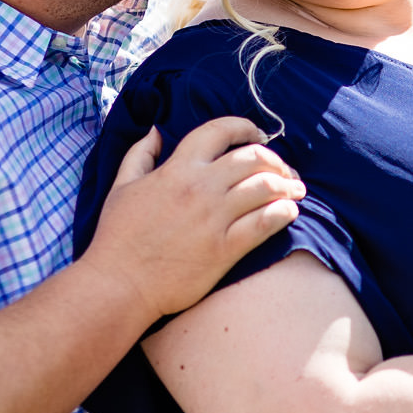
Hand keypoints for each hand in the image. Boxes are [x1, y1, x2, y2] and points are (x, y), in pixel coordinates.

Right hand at [83, 117, 304, 317]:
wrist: (119, 286)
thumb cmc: (117, 238)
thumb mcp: (121, 187)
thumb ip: (140, 154)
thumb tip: (156, 131)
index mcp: (176, 169)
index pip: (219, 131)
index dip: (245, 126)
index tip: (258, 134)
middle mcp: (199, 188)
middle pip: (253, 157)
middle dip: (276, 160)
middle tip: (285, 171)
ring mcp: (214, 219)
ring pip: (264, 187)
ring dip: (287, 185)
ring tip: (295, 191)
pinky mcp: (224, 250)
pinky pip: (264, 223)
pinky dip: (283, 213)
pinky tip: (289, 213)